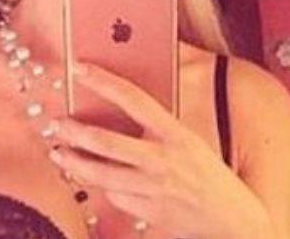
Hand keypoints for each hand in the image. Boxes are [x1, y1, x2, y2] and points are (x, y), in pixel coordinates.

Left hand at [47, 62, 272, 238]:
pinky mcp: (146, 211)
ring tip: (59, 153)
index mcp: (176, 135)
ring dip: (74, 162)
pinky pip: (114, 196)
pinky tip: (94, 178)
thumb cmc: (209, 175)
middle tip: (58, 123)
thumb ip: (159, 126)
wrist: (231, 221)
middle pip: (107, 142)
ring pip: (100, 174)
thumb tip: (127, 103)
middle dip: (75, 131)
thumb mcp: (190, 141)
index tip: (80, 68)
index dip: (104, 81)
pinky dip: (102, 186)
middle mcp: (163, 160)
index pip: (134, 99)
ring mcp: (152, 189)